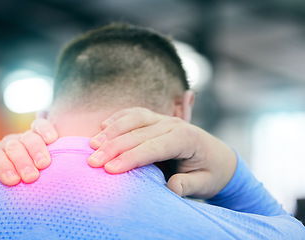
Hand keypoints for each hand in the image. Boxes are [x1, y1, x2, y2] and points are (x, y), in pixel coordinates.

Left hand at [0, 117, 57, 185]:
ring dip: (36, 150)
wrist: (34, 180)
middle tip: (31, 177)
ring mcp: (26, 136)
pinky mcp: (42, 132)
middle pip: (13, 148)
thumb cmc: (14, 189)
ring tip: (44, 164)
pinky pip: (42, 125)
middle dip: (21, 162)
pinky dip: (46, 130)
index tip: (13, 181)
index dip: (3, 168)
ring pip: (29, 137)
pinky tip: (52, 139)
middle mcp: (10, 144)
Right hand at [88, 107, 236, 198]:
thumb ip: (189, 186)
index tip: (110, 169)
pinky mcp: (156, 118)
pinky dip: (117, 118)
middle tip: (92, 161)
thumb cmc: (211, 173)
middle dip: (113, 147)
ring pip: (133, 119)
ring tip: (92, 144)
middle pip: (138, 132)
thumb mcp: (206, 184)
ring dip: (111, 131)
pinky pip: (133, 113)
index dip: (130, 158)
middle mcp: (174, 124)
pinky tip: (102, 127)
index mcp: (187, 138)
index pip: (153, 147)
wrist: (219, 157)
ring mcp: (164, 118)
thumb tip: (171, 188)